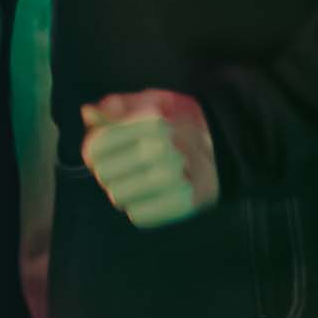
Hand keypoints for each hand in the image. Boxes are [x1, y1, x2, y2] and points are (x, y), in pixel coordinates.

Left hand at [77, 85, 221, 230]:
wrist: (229, 148)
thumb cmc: (184, 123)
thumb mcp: (155, 102)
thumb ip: (119, 105)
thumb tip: (87, 113)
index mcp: (151, 121)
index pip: (95, 147)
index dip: (94, 150)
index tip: (105, 150)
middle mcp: (160, 149)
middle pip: (103, 174)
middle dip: (110, 171)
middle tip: (129, 166)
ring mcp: (172, 179)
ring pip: (117, 197)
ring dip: (125, 191)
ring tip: (142, 180)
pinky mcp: (181, 203)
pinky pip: (138, 215)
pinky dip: (142, 208)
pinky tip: (154, 194)